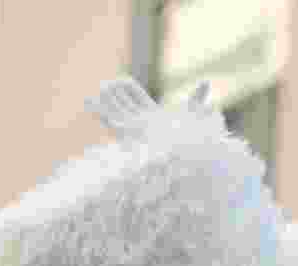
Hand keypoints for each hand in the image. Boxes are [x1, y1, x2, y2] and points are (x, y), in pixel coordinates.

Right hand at [87, 77, 221, 139]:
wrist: (186, 153)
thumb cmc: (190, 137)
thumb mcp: (195, 112)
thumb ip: (198, 96)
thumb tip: (207, 82)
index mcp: (155, 116)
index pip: (138, 98)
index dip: (129, 88)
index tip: (122, 79)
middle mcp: (143, 123)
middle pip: (124, 104)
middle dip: (114, 94)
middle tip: (104, 84)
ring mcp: (134, 128)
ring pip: (115, 112)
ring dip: (104, 102)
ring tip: (94, 92)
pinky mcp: (127, 133)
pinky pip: (109, 121)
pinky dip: (99, 111)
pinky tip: (90, 101)